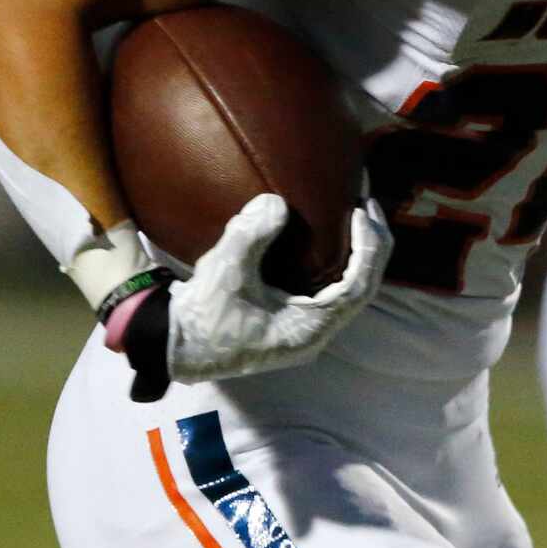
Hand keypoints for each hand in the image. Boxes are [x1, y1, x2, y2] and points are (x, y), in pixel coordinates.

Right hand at [110, 194, 391, 400]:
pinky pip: (332, 291)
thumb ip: (250, 236)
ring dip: (358, 253)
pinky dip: (339, 263)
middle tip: (368, 204)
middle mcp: (315, 334)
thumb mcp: (223, 272)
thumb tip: (276, 203)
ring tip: (358, 215)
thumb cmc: (200, 315)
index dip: (368, 248)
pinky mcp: (295, 322)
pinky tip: (334, 237)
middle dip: (371, 245)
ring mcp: (306, 330)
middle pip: (362, 289)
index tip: (362, 211)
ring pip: (350, 290)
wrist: (176, 343)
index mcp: (307, 330)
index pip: (357, 288)